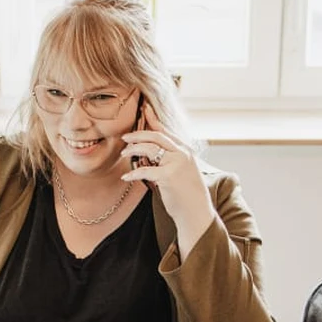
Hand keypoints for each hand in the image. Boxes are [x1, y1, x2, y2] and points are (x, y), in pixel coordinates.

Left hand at [120, 104, 213, 259]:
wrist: (197, 212)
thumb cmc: (187, 194)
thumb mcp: (182, 171)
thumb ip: (170, 159)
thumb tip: (151, 154)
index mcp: (185, 150)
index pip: (166, 131)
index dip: (153, 119)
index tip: (144, 109)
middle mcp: (182, 153)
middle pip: (155, 136)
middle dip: (137, 135)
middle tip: (124, 137)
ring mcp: (176, 164)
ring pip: (149, 148)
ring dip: (133, 149)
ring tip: (124, 154)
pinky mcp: (168, 176)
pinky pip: (146, 170)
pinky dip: (133, 173)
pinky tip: (125, 176)